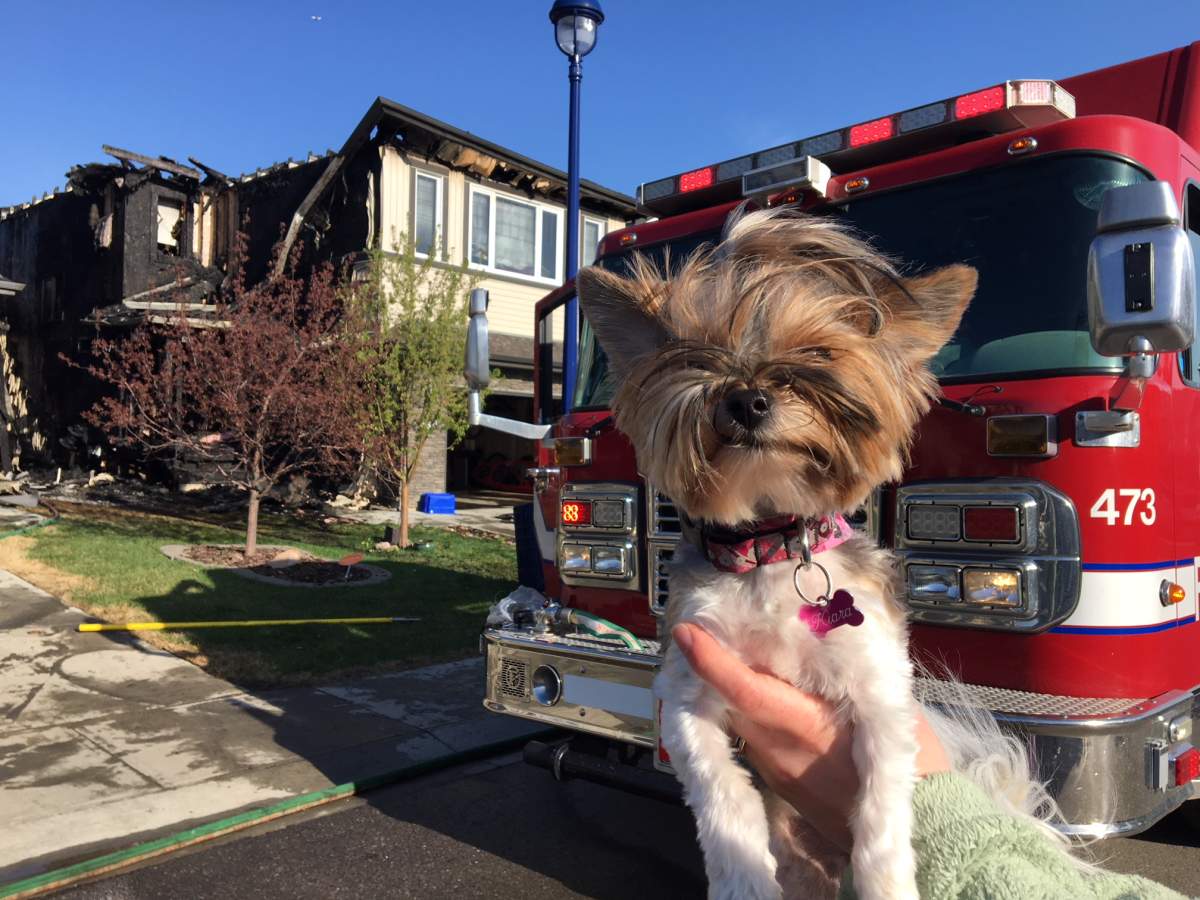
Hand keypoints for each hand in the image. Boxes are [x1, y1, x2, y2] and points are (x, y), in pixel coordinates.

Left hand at [671, 622, 949, 852]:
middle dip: (719, 667)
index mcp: (809, 726)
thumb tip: (812, 642)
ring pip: (741, 721)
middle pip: (732, 702)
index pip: (746, 690)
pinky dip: (755, 716)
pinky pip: (756, 741)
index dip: (712, 661)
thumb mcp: (883, 705)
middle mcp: (783, 751)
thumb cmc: (917, 758)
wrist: (927, 825)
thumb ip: (839, 679)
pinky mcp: (780, 785)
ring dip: (736, 691)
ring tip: (744, 654)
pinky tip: (769, 696)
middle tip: (716, 628)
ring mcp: (778, 772)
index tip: (687, 633)